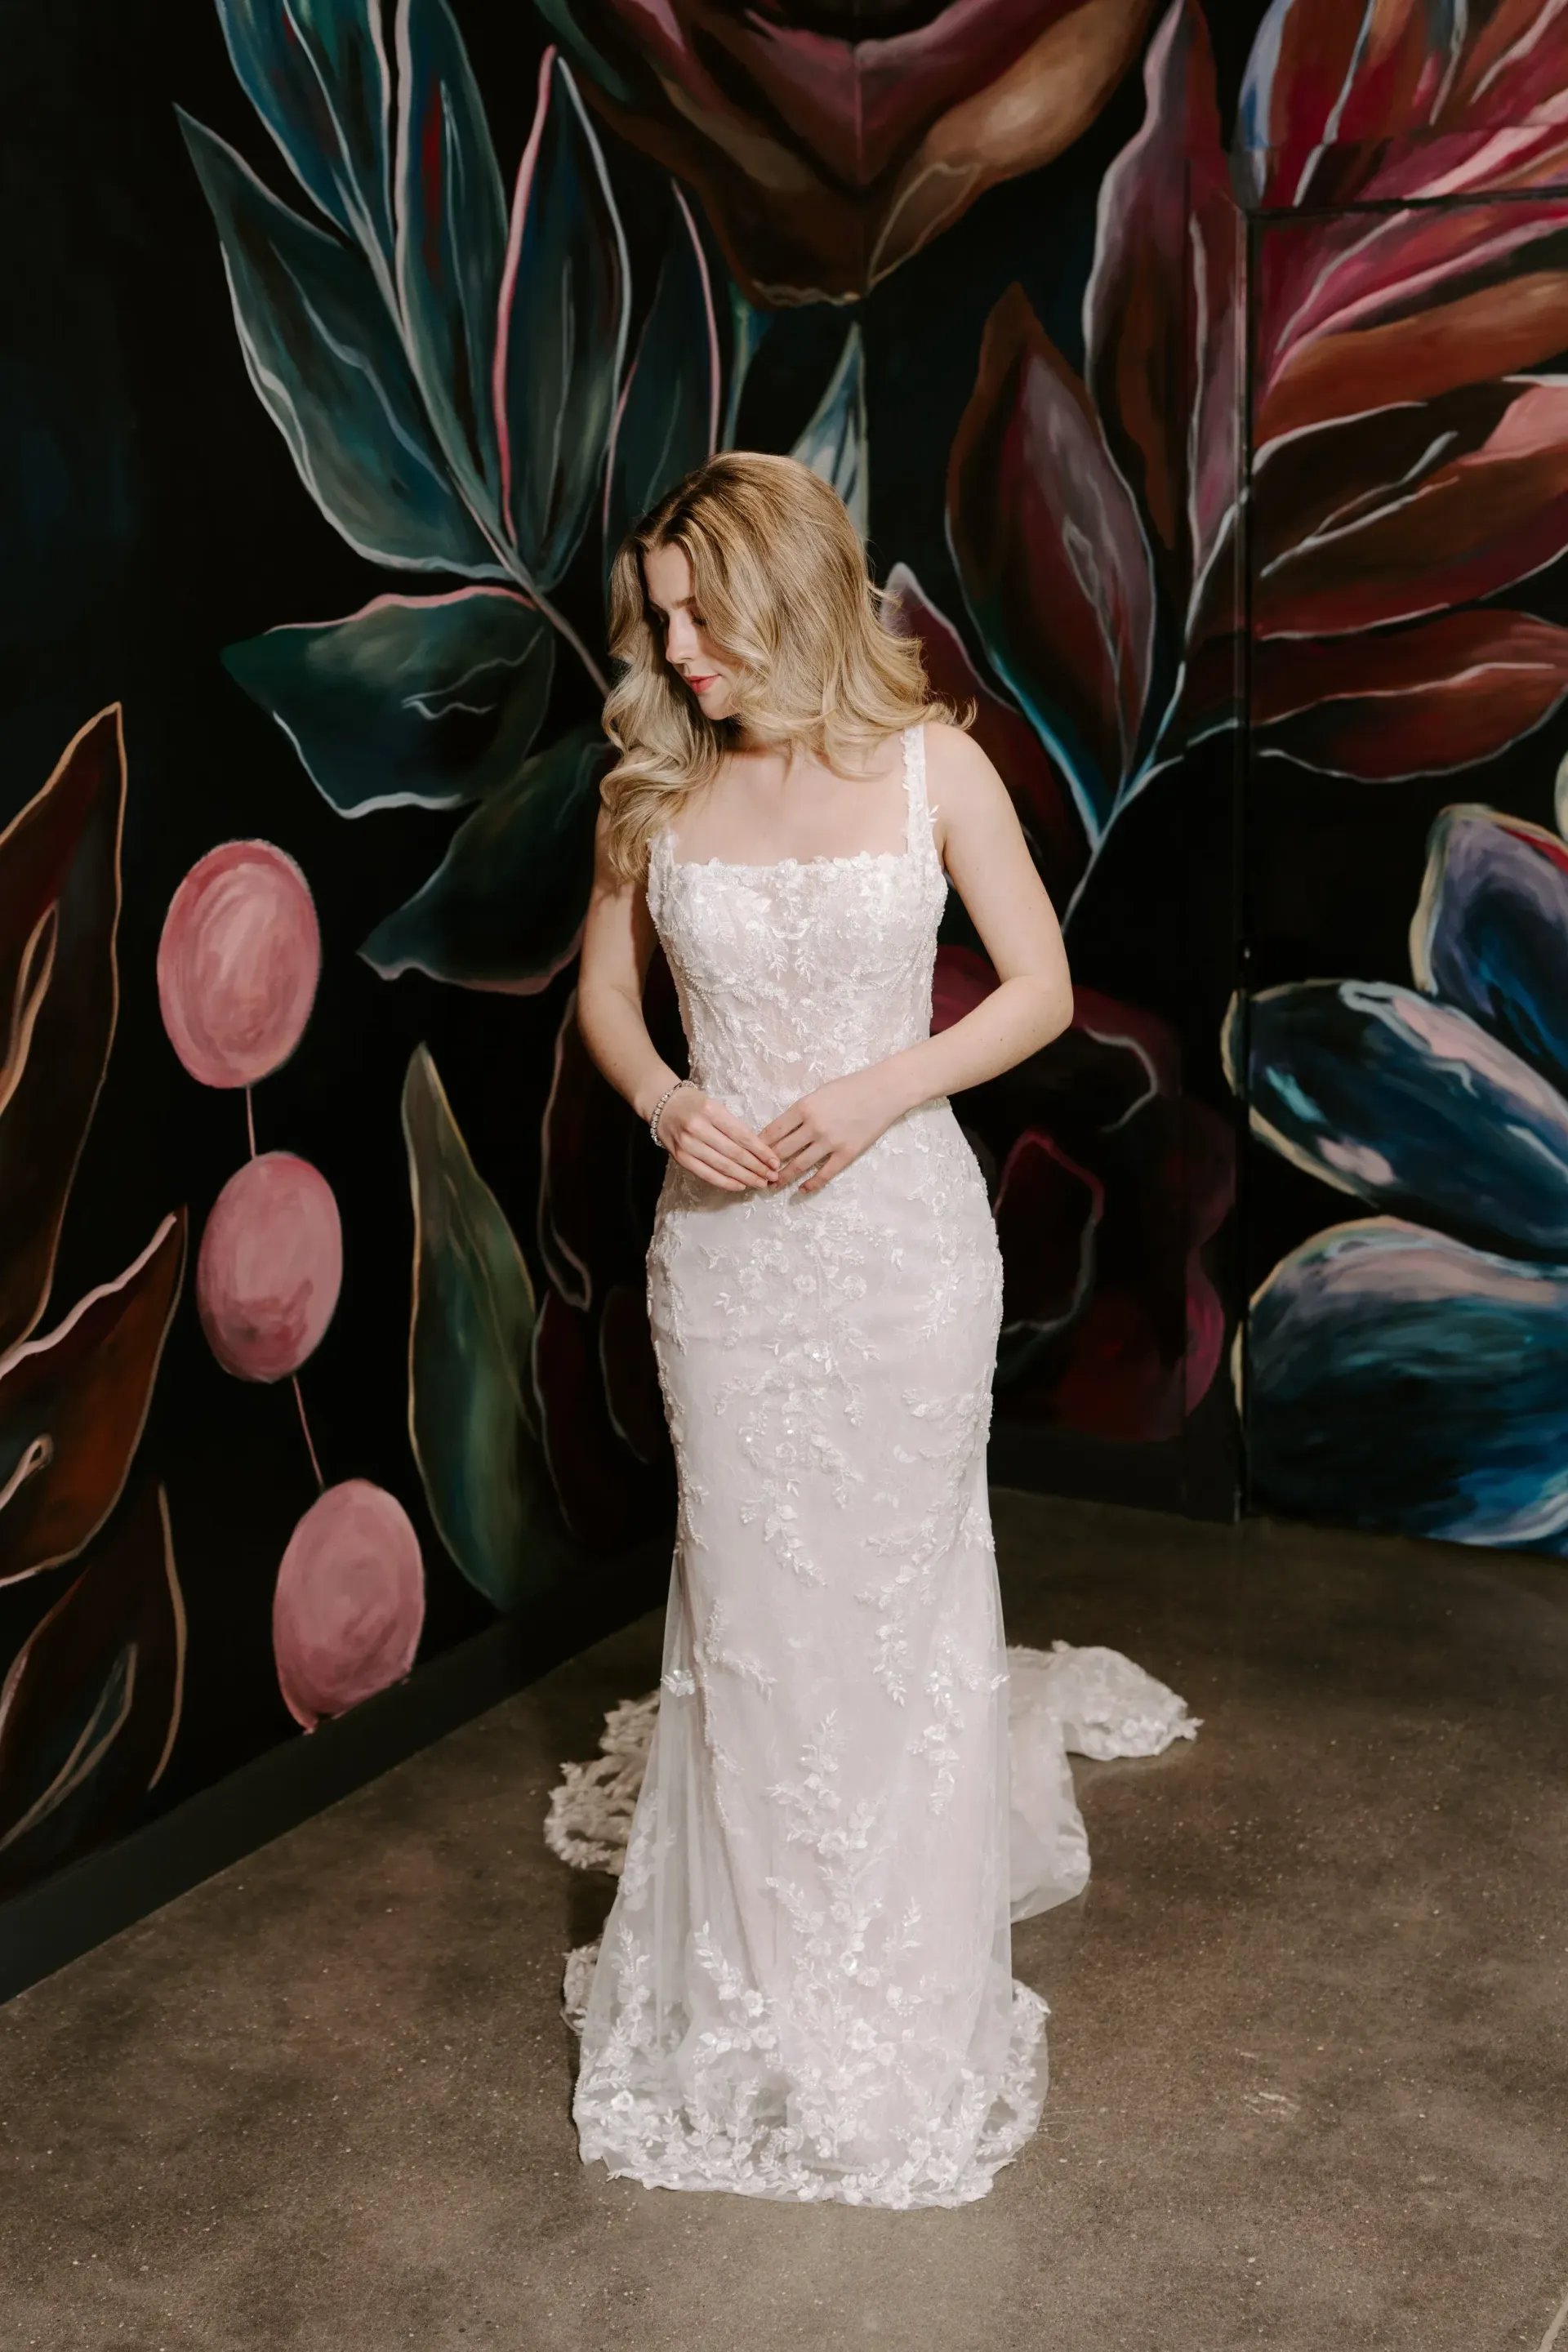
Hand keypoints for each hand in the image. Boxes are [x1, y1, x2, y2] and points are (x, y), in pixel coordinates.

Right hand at [658, 1086, 779, 1191]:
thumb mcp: (716, 1106)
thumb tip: (759, 1151)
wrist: (663, 1106)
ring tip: (761, 1183)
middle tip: (772, 1176)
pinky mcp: (681, 1158)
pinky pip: (707, 1175)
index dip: (761, 1151)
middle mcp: (698, 1128)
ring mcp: (687, 1145)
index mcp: (711, 1110)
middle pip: (734, 1153)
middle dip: (757, 1167)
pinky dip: (726, 1182)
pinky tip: (741, 1186)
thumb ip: (734, 1126)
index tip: (775, 1162)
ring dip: (745, 1177)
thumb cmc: (694, 1104)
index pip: (742, 1135)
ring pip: (723, 1166)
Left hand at [761, 1066, 907, 1192]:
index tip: (752, 1153)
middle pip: (781, 1151)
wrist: (884, 1091)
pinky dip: (811, 1185)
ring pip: (799, 1166)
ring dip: (783, 1178)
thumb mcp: (819, 1093)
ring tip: (773, 1185)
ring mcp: (830, 1142)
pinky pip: (824, 1174)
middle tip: (757, 1173)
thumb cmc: (851, 1087)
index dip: (760, 1145)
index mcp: (803, 1107)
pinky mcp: (846, 1154)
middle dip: (766, 1164)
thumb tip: (783, 1131)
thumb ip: (801, 1112)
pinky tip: (802, 1190)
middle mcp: (813, 1126)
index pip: (773, 1131)